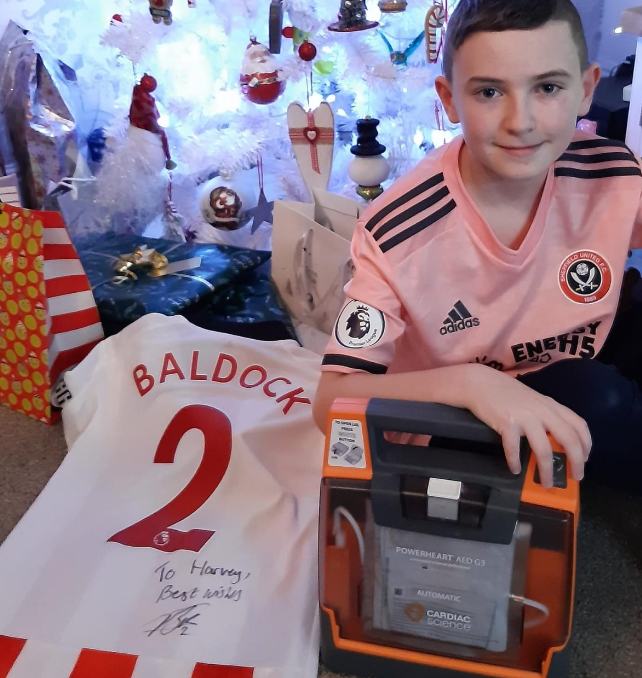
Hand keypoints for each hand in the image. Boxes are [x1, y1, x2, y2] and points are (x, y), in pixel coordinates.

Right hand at [464, 365, 591, 487]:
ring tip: (546, 483)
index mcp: (551, 405)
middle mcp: (542, 410)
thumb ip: (546, 416)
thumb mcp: (533, 401)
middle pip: (568, 438)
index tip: (585, 459)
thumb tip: (555, 442)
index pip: (579, 424)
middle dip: (575, 462)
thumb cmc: (506, 393)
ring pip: (543, 448)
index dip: (586, 444)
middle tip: (575, 477)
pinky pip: (514, 447)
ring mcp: (525, 416)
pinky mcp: (507, 422)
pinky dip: (515, 461)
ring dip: (547, 469)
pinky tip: (514, 469)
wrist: (480, 383)